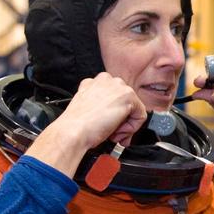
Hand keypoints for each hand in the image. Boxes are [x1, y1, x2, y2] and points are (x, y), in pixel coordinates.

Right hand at [29, 73, 147, 175]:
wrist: (73, 130)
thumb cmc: (77, 125)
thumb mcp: (89, 108)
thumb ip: (102, 104)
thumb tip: (115, 113)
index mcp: (94, 82)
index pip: (114, 99)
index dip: (113, 116)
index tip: (108, 126)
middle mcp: (106, 80)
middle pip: (125, 103)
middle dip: (121, 121)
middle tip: (111, 132)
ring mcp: (118, 86)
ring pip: (134, 109)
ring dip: (125, 125)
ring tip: (112, 133)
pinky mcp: (128, 96)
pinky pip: (141, 116)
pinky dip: (132, 128)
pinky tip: (117, 132)